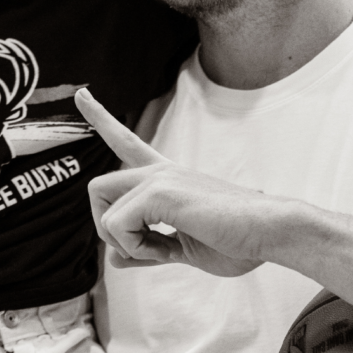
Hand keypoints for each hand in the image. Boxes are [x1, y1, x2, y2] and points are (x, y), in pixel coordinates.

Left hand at [75, 87, 265, 276]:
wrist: (270, 233)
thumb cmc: (237, 240)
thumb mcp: (185, 249)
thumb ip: (149, 249)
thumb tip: (114, 258)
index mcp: (167, 178)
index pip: (125, 141)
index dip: (100, 118)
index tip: (82, 94)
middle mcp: (160, 171)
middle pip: (98, 186)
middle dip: (105, 226)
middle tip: (140, 248)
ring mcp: (160, 177)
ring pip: (101, 205)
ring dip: (123, 241)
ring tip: (160, 249)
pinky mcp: (162, 191)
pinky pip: (116, 225)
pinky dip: (134, 247)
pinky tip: (164, 249)